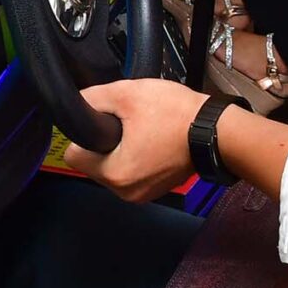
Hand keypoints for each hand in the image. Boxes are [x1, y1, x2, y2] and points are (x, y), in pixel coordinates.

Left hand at [64, 78, 205, 201]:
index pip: (73, 155)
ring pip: (111, 167)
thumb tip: (77, 102)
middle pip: (91, 163)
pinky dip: (134, 156)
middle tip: (125, 122)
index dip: (83, 134)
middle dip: (104, 141)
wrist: (214, 130)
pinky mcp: (154, 189)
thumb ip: (94, 98)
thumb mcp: (128, 94)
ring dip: (119, 148)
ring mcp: (141, 193)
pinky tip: (149, 139)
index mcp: (117, 174)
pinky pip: (130, 172)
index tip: (102, 122)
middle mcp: (126, 191)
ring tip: (139, 129)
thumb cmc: (177, 114)